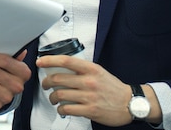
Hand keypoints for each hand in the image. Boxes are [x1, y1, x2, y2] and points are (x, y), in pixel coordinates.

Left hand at [37, 55, 151, 125]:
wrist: (130, 103)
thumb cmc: (113, 87)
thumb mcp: (99, 71)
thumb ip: (83, 69)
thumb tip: (63, 67)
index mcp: (91, 69)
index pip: (66, 61)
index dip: (50, 60)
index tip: (40, 62)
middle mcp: (89, 81)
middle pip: (58, 79)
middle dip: (46, 82)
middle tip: (45, 84)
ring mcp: (89, 96)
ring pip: (60, 95)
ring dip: (52, 97)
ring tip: (53, 98)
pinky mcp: (90, 110)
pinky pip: (67, 109)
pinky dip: (60, 109)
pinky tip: (62, 108)